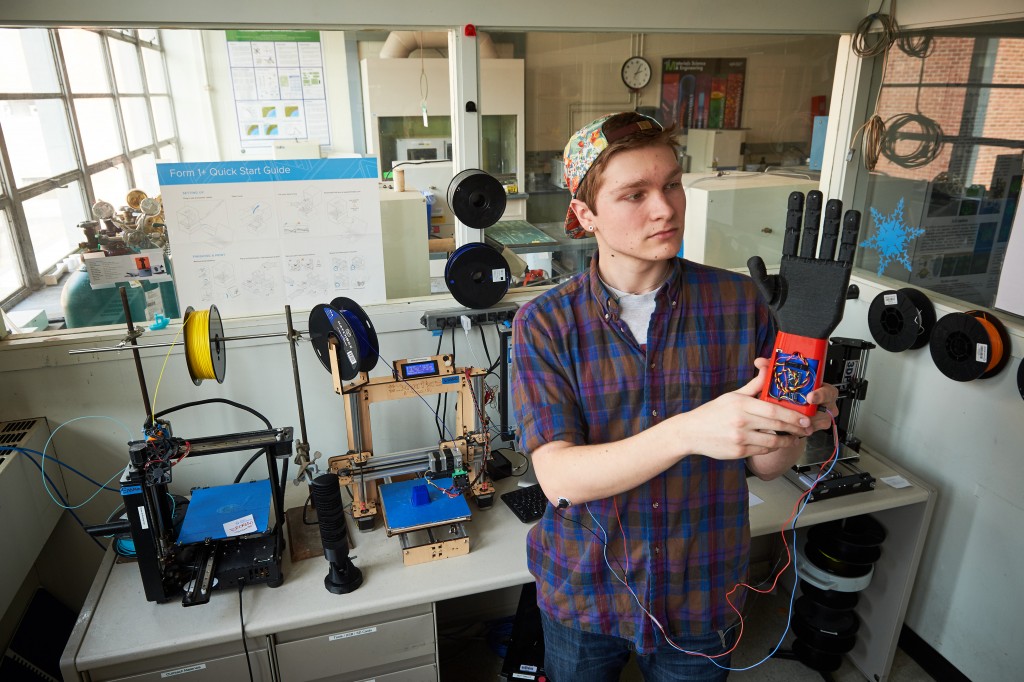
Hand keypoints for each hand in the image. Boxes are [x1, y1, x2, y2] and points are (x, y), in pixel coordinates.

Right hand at [679, 359, 815, 459]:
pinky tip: (774, 443)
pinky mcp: (738, 451)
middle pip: (777, 425)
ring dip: (787, 441)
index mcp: (741, 404)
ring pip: (772, 441)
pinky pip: (762, 450)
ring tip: (793, 438)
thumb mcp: (732, 396)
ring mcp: (740, 438)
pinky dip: (771, 447)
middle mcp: (741, 421)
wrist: (690, 432)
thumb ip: (753, 386)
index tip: (804, 417)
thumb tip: (767, 371)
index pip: (773, 410)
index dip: (792, 415)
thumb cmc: (711, 413)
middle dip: (795, 428)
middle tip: (806, 428)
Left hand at [747, 191, 860, 338]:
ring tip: (834, 202)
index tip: (797, 197)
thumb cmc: (786, 315)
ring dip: (832, 220)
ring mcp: (825, 266)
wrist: (802, 332)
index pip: (793, 233)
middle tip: (817, 194)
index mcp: (791, 262)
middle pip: (813, 230)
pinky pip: (845, 251)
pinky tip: (851, 219)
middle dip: (814, 212)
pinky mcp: (839, 275)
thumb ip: (761, 275)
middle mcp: (808, 261)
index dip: (795, 215)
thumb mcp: (769, 294)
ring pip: (829, 237)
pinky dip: (849, 235)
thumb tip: (753, 258)